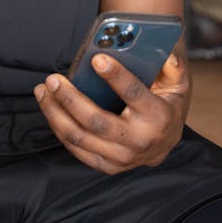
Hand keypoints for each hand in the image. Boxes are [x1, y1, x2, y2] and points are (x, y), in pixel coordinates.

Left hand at [33, 52, 189, 173]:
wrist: (167, 139)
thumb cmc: (167, 104)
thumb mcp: (178, 83)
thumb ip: (172, 68)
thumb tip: (165, 57)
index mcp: (159, 116)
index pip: (134, 94)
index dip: (116, 76)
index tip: (96, 60)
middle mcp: (140, 141)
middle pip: (96, 120)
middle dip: (70, 98)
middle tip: (53, 79)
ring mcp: (123, 158)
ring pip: (80, 137)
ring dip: (56, 113)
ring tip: (43, 91)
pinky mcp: (109, 166)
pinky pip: (77, 149)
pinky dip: (59, 128)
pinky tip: (50, 109)